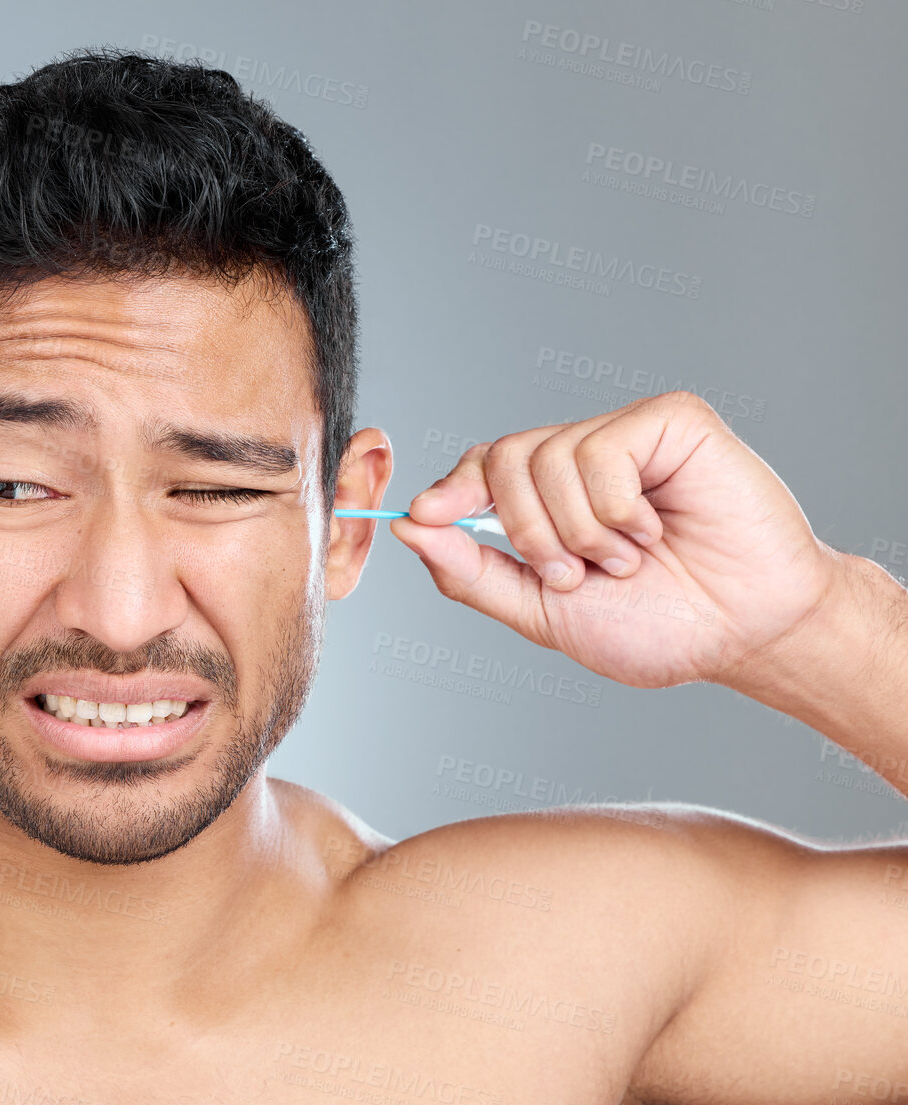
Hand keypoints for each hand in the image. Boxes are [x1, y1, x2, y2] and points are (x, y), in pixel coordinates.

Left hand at [388, 392, 840, 689]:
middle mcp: (582, 457)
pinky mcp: (672, 420)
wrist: (746, 634)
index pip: (479, 469)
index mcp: (549, 499)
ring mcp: (626, 434)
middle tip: (576, 574)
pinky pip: (602, 449)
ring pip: (547, 457)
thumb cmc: (660, 625)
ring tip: (629, 558)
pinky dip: (618, 508)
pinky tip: (655, 529)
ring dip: (581, 531)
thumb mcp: (544, 612)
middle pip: (501, 458)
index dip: (449, 490)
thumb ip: (472, 573)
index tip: (423, 515)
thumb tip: (409, 526)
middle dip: (525, 531)